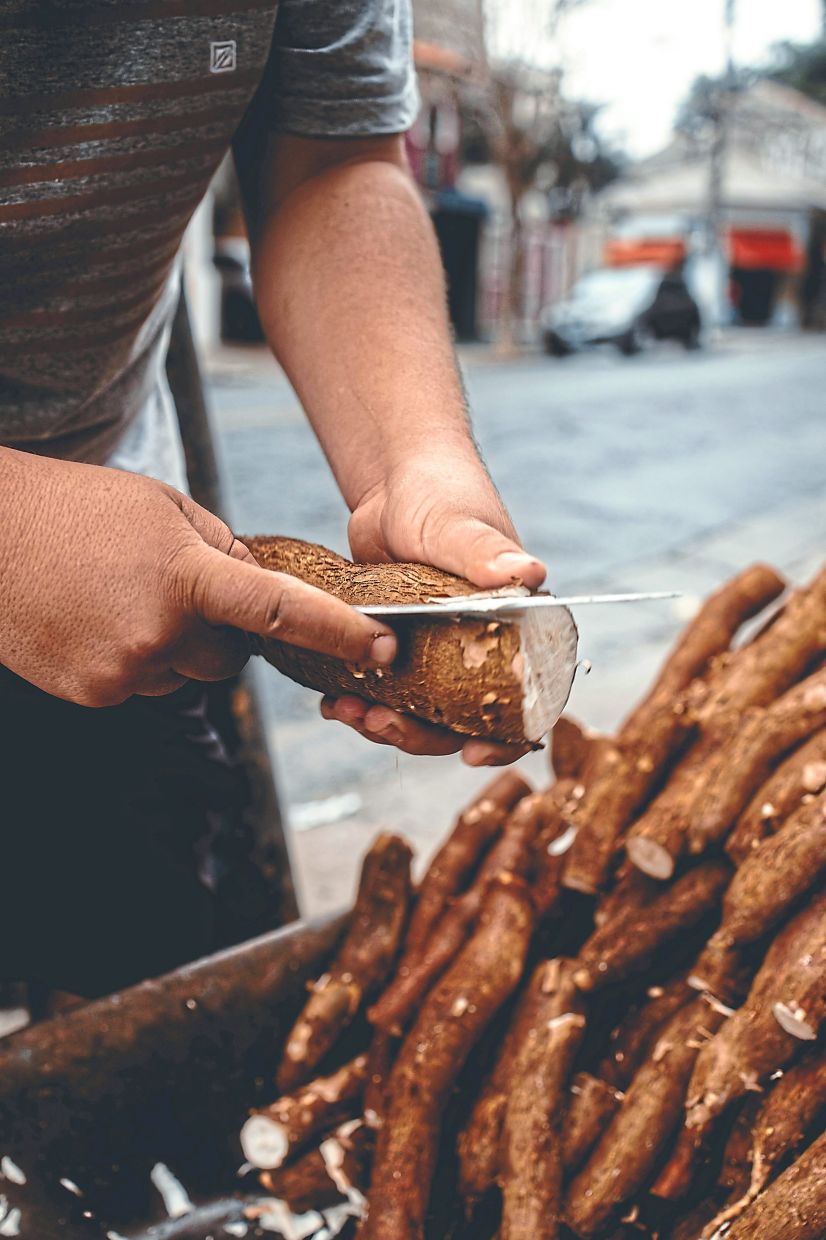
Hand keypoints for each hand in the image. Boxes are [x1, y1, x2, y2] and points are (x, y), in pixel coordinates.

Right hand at [0, 450, 395, 705]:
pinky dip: (138, 659)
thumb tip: (261, 586)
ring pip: (187, 673)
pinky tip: (102, 620)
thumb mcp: (163, 506)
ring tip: (125, 598)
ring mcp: (123, 670)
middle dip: (223, 631)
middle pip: (232, 656)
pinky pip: (145, 684)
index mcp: (184, 575)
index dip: (338, 632)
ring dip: (176, 645)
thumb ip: (223, 548)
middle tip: (185, 592)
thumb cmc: (76, 509)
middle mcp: (158, 632)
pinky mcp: (94, 694)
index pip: (280, 611)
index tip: (382, 647)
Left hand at [321, 451, 546, 765]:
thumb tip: (529, 573)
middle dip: (420, 733)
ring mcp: (441, 654)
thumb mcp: (459, 525)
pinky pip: (388, 691)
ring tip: (343, 712)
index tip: (469, 754)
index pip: (529, 700)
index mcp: (520, 629)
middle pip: (464, 719)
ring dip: (384, 722)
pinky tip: (332, 700)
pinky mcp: (403, 649)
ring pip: (421, 713)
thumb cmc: (441, 493)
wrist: (394, 480)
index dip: (506, 737)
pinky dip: (363, 701)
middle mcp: (486, 649)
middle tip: (377, 723)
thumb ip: (486, 551)